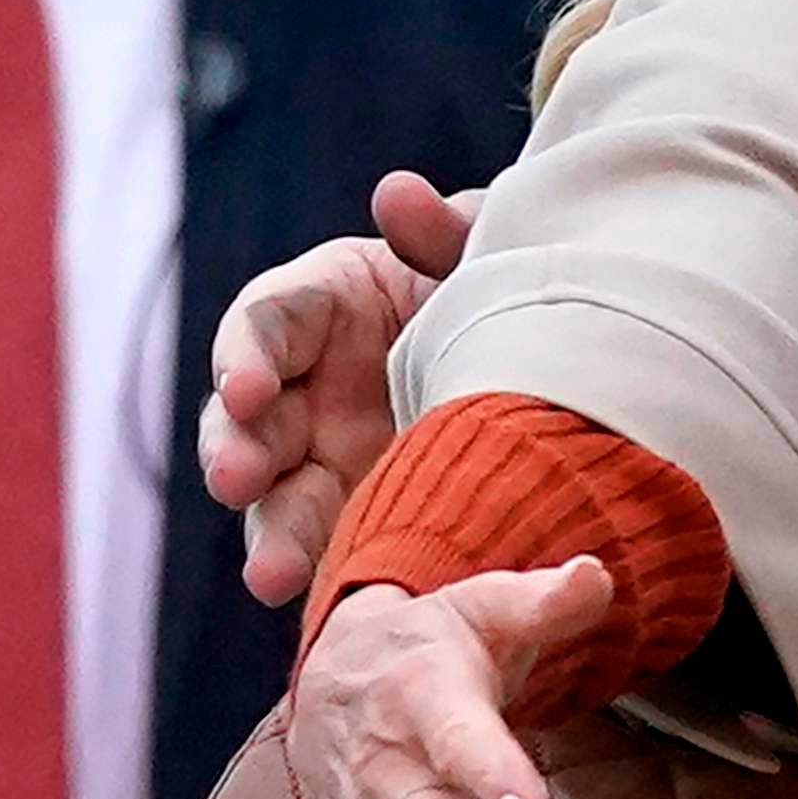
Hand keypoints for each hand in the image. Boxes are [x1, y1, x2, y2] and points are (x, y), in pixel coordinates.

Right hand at [200, 171, 477, 604]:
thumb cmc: (501, 288)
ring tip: (272, 574)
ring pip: (274, 499)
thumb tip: (397, 194)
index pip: (263, 323)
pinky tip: (318, 604)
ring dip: (267, 533)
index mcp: (321, 308)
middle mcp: (304, 388)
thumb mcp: (486, 251)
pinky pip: (326, 547)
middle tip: (239, 480)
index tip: (248, 385)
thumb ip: (446, 230)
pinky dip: (320, 573)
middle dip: (235, 449)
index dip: (247, 353)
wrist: (563, 364)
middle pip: (245, 422)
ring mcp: (323, 460)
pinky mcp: (356, 515)